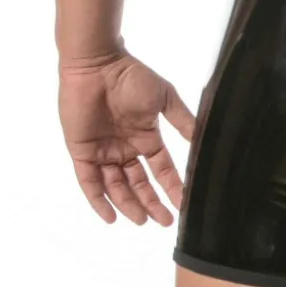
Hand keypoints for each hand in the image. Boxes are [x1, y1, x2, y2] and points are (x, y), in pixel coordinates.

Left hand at [58, 45, 195, 225]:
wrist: (98, 65)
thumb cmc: (133, 77)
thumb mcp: (165, 98)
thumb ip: (182, 120)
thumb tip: (202, 141)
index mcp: (145, 136)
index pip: (161, 168)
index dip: (172, 186)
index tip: (184, 202)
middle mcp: (125, 148)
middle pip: (139, 183)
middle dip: (152, 202)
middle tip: (165, 221)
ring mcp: (103, 152)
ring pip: (117, 187)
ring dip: (130, 204)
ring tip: (143, 220)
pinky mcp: (83, 153)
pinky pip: (90, 183)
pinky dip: (99, 201)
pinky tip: (112, 216)